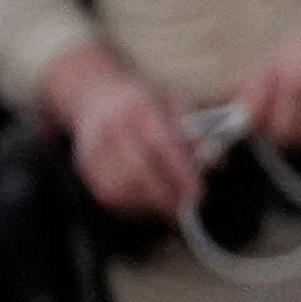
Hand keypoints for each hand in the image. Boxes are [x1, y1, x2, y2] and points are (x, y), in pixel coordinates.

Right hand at [54, 52, 210, 225]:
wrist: (95, 95)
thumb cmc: (143, 102)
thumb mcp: (175, 103)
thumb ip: (197, 131)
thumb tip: (215, 162)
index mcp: (139, 108)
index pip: (162, 145)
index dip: (181, 173)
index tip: (199, 192)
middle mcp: (112, 128)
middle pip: (137, 170)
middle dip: (165, 195)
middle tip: (187, 206)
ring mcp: (94, 148)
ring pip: (121, 188)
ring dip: (149, 203)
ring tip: (170, 203)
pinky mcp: (85, 167)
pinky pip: (109, 194)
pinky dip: (132, 204)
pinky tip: (149, 200)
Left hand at [234, 0, 300, 155]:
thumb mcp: (285, 48)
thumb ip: (254, 76)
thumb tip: (227, 99)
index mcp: (277, 67)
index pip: (251, 113)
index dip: (254, 121)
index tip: (261, 120)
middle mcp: (299, 84)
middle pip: (281, 134)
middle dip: (288, 129)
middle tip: (299, 113)